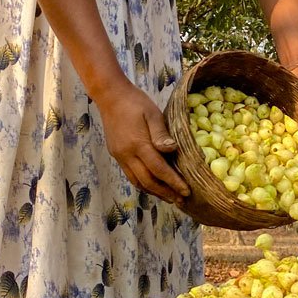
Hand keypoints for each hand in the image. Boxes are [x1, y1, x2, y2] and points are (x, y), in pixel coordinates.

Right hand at [93, 80, 190, 203]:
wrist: (110, 96)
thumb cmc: (136, 102)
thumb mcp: (153, 113)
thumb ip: (161, 134)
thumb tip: (172, 150)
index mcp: (138, 144)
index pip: (159, 169)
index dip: (173, 182)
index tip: (186, 192)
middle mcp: (127, 154)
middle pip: (147, 181)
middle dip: (165, 192)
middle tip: (181, 200)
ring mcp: (120, 156)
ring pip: (137, 181)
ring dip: (154, 192)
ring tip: (169, 198)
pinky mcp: (117, 155)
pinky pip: (131, 175)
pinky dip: (143, 184)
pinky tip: (153, 186)